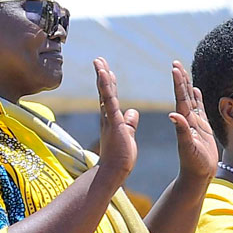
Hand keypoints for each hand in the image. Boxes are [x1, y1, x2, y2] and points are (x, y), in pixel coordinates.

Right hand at [94, 58, 139, 186]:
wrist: (114, 171)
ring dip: (102, 77)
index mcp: (112, 120)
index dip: (108, 84)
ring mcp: (109, 119)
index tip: (106, 71)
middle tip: (98, 60)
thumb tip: (134, 112)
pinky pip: (110, 101)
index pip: (109, 98)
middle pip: (104, 92)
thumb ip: (130, 123)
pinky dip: (107, 87)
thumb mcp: (128, 135)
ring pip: (105, 94)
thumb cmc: (121, 157)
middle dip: (102, 75)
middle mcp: (107, 117)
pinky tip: (105, 75)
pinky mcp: (114, 122)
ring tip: (99, 62)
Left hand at [167, 60, 216, 184]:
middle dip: (180, 79)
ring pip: (191, 99)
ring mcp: (194, 123)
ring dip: (187, 85)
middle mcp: (188, 119)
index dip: (178, 82)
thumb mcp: (188, 148)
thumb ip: (182, 131)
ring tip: (183, 70)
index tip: (174, 67)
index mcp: (184, 121)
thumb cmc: (194, 164)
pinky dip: (197, 98)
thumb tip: (173, 115)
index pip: (180, 98)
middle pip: (184, 95)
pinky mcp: (201, 128)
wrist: (198, 175)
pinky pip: (199, 108)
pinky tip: (195, 89)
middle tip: (175, 63)